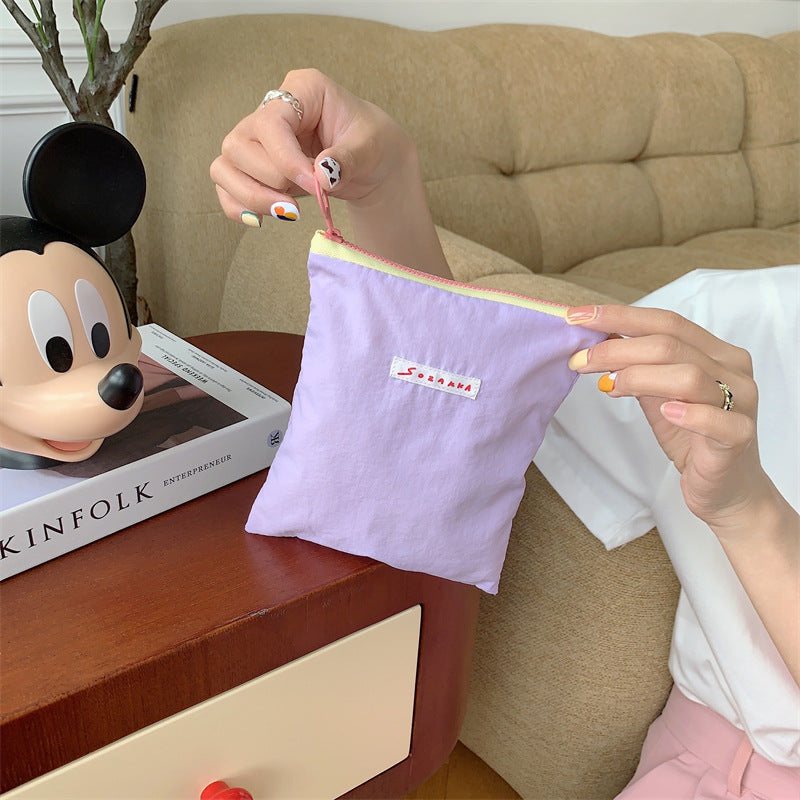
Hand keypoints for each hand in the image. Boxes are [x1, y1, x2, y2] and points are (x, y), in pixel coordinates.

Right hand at [209, 69, 449, 276]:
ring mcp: (256, 139)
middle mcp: (270, 110)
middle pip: (238, 146)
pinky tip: (263, 220)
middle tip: (307, 200)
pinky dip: (238, 207)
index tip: (316, 186)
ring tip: (288, 213)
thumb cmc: (372, 145)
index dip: (286, 160)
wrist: (372, 165)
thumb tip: (322, 175)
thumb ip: (348, 158)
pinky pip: (225, 186)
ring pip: (225, 166)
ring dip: (252, 197)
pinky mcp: (251, 167)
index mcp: (301, 89)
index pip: (270, 123)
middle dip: (271, 181)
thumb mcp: (371, 147)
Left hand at [565, 304, 772, 534]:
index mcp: (715, 352)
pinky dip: (688, 413)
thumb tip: (597, 342)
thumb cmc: (691, 438)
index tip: (578, 317)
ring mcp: (741, 402)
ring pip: (688, 375)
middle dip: (617, 349)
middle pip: (670, 345)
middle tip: (580, 360)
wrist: (725, 489)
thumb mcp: (657, 396)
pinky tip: (666, 412)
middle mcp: (732, 370)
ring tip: (609, 386)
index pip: (666, 322)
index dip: (620, 316)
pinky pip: (716, 419)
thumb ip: (637, 368)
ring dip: (640, 376)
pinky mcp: (739, 437)